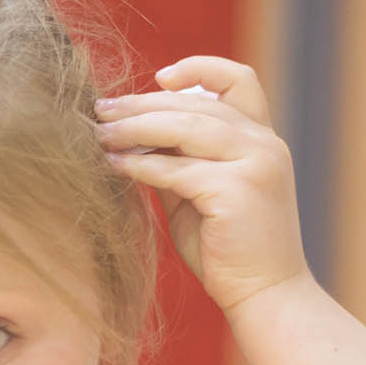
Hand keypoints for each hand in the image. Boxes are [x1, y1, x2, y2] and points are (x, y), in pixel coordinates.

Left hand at [95, 56, 311, 314]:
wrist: (265, 295)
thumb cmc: (228, 249)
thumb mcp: (201, 192)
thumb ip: (178, 159)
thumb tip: (130, 134)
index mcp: (262, 138)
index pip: (238, 80)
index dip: (199, 68)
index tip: (159, 78)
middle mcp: (264, 144)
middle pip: (196, 103)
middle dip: (142, 104)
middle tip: (101, 110)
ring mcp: (255, 164)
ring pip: (183, 128)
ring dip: (134, 128)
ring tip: (99, 134)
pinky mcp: (237, 191)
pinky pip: (176, 170)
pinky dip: (139, 166)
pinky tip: (113, 166)